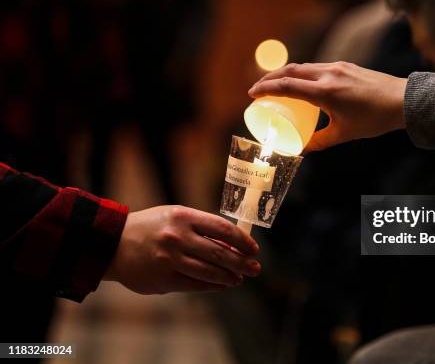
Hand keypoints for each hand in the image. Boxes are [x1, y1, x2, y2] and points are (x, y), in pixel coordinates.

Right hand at [104, 206, 260, 294]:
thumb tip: (232, 244)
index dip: (242, 240)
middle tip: (255, 268)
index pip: (222, 228)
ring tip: (239, 279)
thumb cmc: (151, 227)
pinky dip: (211, 286)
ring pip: (209, 272)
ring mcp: (169, 259)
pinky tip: (220, 284)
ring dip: (229, 277)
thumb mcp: (175, 217)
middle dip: (242, 262)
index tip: (254, 249)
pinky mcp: (162, 279)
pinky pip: (194, 285)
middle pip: (219, 253)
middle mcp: (177, 237)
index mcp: (183, 216)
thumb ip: (201, 228)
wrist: (111, 244)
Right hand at [248, 62, 406, 150]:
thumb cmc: (374, 119)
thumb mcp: (344, 134)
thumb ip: (320, 141)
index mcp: (325, 92)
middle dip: (270, 78)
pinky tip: (302, 84)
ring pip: (304, 66)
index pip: (287, 85)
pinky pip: (317, 67)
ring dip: (286, 74)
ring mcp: (338, 67)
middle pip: (290, 70)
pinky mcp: (345, 66)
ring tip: (276, 85)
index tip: (252, 94)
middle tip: (258, 89)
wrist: (403, 101)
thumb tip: (302, 149)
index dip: (265, 89)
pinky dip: (303, 74)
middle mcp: (329, 74)